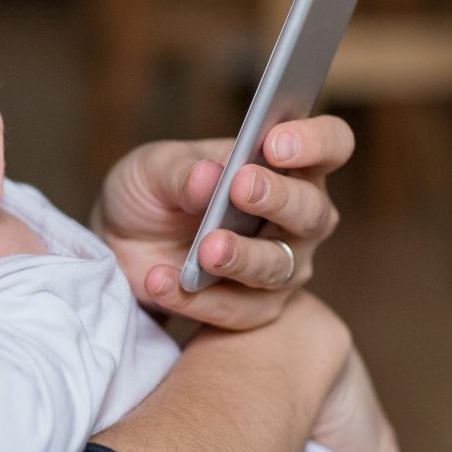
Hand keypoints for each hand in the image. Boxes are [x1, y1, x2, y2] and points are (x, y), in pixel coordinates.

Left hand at [90, 117, 351, 330]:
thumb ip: (181, 172)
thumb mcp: (154, 168)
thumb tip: (210, 177)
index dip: (315, 141)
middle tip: (240, 188)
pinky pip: (235, 310)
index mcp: (285, 163)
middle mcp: (297, 215)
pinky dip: (197, 299)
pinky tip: (160, 280)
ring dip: (242, 257)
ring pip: (280, 267)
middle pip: (313, 211)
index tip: (274, 143)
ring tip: (205, 249)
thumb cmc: (154, 190)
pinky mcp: (253, 309)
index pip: (331, 144)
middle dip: (279, 199)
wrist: (120, 242)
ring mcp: (283, 265)